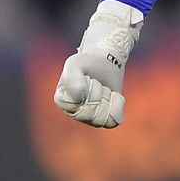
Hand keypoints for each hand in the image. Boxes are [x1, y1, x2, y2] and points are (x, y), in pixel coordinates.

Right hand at [54, 0, 143, 127]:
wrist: (107, 60)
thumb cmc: (89, 61)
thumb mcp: (76, 63)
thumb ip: (72, 78)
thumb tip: (79, 99)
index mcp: (61, 99)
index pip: (77, 104)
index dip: (87, 89)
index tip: (86, 77)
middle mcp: (74, 112)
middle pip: (90, 114)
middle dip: (98, 93)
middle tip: (96, 81)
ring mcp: (90, 118)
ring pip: (102, 120)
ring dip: (107, 98)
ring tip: (103, 87)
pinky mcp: (106, 119)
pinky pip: (114, 120)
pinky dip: (117, 104)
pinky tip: (113, 95)